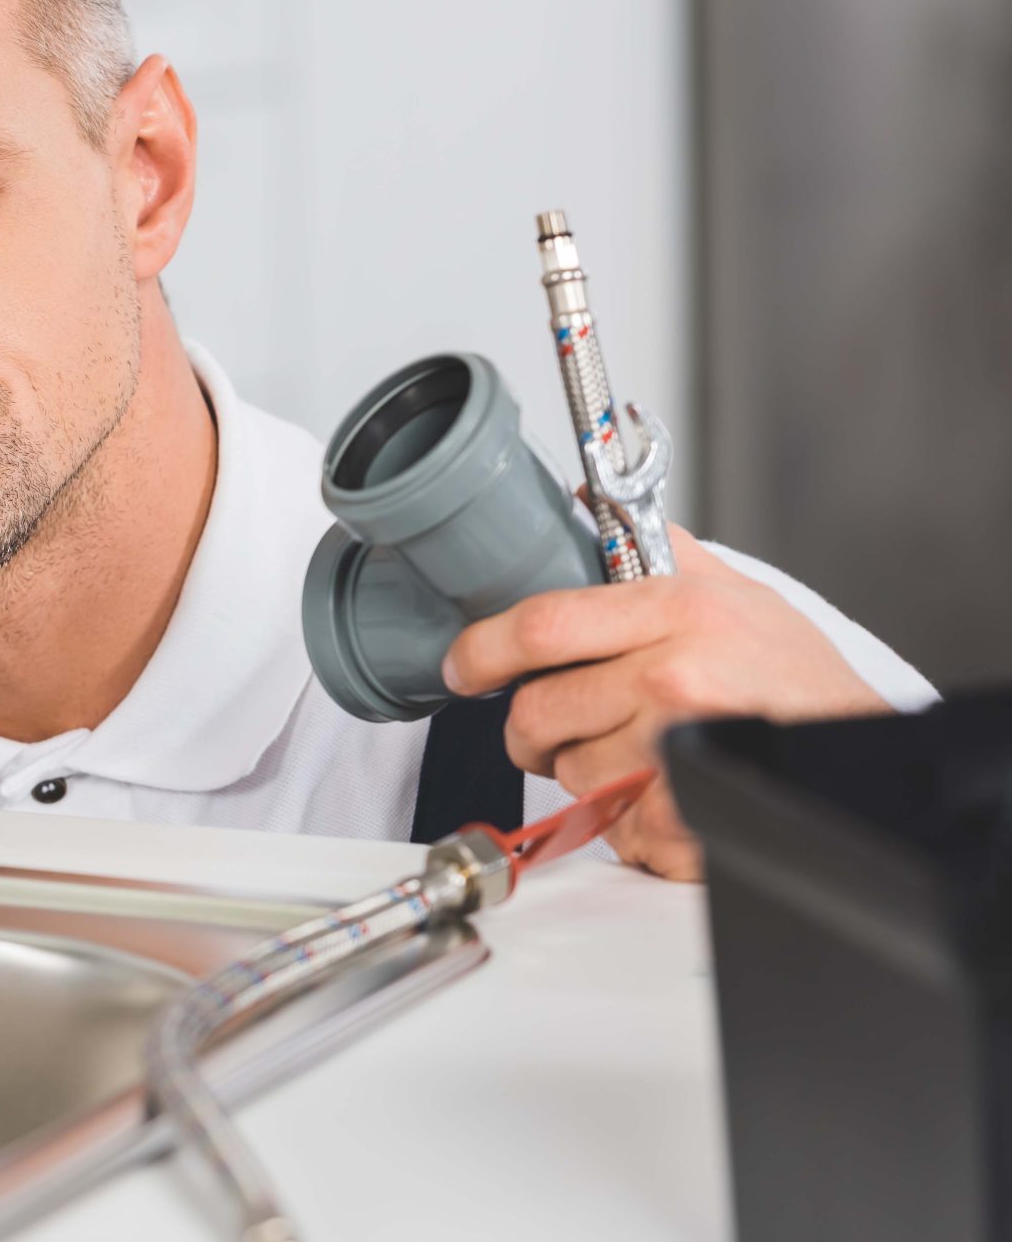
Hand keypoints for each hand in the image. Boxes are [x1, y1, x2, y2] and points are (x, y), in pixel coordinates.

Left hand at [442, 531, 885, 880]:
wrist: (863, 749)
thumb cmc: (799, 677)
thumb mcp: (736, 593)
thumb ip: (660, 551)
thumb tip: (586, 502)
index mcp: (674, 613)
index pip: (540, 626)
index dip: (482, 649)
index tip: (464, 666)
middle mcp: (670, 677)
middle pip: (538, 713)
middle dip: (531, 731)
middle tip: (550, 730)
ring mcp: (676, 747)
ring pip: (569, 773)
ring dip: (584, 776)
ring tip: (636, 758)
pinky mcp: (687, 810)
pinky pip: (612, 825)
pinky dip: (624, 823)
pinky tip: (659, 796)